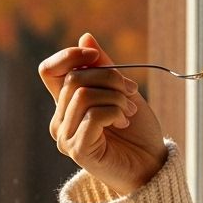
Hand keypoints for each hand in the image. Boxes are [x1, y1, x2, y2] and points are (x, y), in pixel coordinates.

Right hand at [39, 32, 167, 195]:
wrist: (152, 165)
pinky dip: (114, 112)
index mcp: (66, 104)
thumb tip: (86, 37)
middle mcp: (60, 120)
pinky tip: (123, 123)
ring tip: (128, 111)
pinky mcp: (77, 150)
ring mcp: (65, 136)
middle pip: (74, 78)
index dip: (70, 55)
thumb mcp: (122, 91)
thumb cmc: (137, 131)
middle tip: (131, 94)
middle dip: (110, 78)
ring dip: (115, 97)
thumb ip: (103, 67)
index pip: (50, 70)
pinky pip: (93, 115)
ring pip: (83, 94)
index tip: (96, 56)